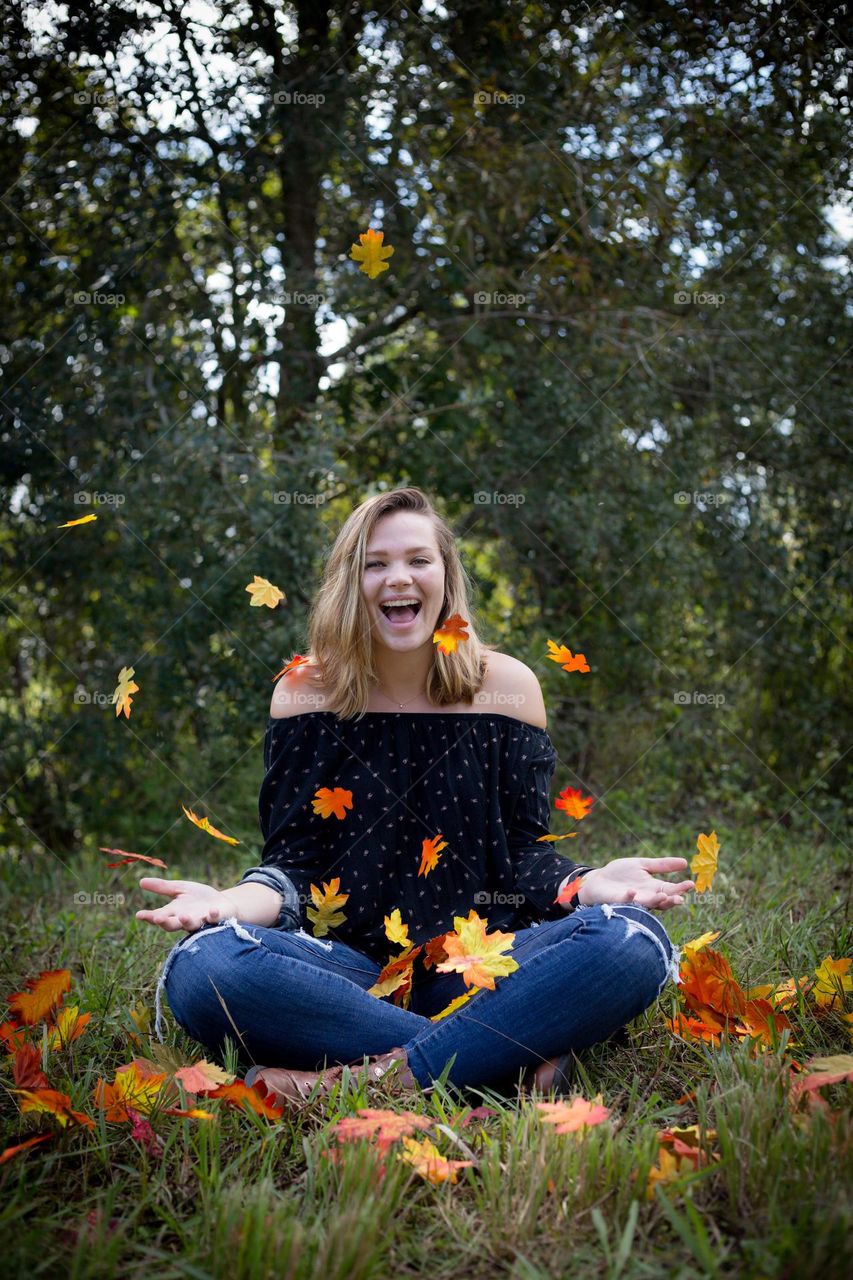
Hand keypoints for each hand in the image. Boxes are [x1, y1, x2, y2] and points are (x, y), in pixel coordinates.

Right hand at [136, 877, 233, 932]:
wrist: (222, 903)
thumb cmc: (199, 898)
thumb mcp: (180, 889)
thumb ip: (162, 887)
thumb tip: (140, 881)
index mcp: (175, 912)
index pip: (159, 916)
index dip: (149, 917)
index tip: (139, 914)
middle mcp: (186, 919)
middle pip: (172, 925)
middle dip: (165, 922)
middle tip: (157, 918)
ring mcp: (201, 921)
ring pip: (192, 926)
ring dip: (187, 922)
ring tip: (183, 916)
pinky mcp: (217, 918)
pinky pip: (215, 919)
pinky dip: (214, 915)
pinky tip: (212, 910)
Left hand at [577, 858, 694, 912]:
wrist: (597, 880)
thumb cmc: (620, 874)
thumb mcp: (642, 865)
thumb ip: (662, 865)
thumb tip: (685, 862)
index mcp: (653, 888)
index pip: (670, 890)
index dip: (680, 888)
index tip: (691, 884)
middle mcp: (646, 897)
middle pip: (663, 901)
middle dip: (672, 900)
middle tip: (680, 898)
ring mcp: (633, 901)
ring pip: (648, 905)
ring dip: (656, 901)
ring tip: (664, 896)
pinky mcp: (619, 902)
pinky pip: (626, 902)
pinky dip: (630, 898)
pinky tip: (633, 891)